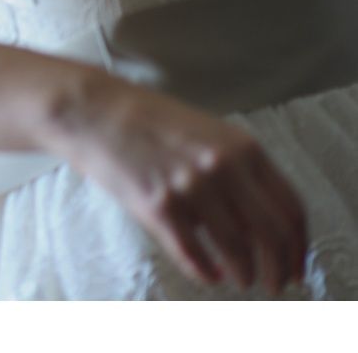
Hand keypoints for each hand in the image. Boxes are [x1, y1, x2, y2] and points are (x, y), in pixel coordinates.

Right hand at [50, 72, 307, 294]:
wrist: (93, 111)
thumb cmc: (146, 119)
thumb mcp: (207, 131)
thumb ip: (238, 167)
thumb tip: (261, 216)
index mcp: (241, 147)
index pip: (290, 208)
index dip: (299, 244)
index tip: (296, 261)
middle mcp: (221, 168)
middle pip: (270, 235)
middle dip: (277, 267)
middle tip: (275, 281)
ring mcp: (189, 188)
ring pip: (235, 249)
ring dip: (244, 273)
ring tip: (242, 279)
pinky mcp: (157, 206)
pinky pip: (193, 254)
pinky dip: (207, 272)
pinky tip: (210, 274)